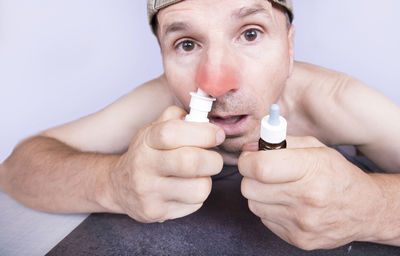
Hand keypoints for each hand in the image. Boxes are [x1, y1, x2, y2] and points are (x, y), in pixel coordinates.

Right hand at [106, 106, 224, 222]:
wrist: (119, 186)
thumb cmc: (146, 154)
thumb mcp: (153, 130)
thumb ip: (175, 118)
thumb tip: (202, 116)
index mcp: (145, 141)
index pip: (173, 132)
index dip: (203, 132)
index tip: (217, 135)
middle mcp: (144, 166)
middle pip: (190, 162)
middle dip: (213, 160)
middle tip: (213, 159)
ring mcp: (149, 192)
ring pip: (199, 188)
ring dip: (206, 180)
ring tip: (197, 176)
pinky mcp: (156, 212)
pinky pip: (195, 205)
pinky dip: (197, 196)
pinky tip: (186, 189)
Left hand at [238, 136, 384, 249]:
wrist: (365, 210)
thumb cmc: (337, 174)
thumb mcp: (315, 148)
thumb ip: (280, 143)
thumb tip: (248, 147)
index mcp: (312, 170)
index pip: (260, 168)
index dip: (247, 160)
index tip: (249, 157)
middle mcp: (307, 199)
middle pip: (250, 188)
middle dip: (251, 177)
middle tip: (263, 172)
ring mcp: (302, 223)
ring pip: (253, 205)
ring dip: (259, 195)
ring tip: (278, 189)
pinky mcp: (299, 239)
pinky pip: (265, 220)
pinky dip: (270, 210)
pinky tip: (287, 204)